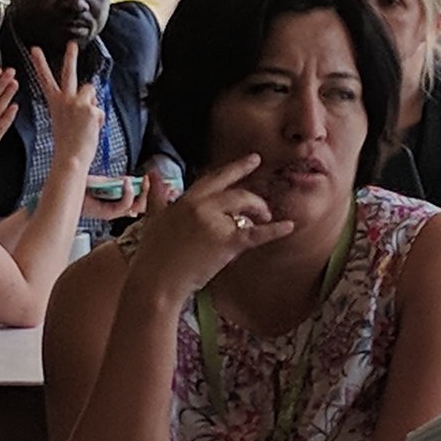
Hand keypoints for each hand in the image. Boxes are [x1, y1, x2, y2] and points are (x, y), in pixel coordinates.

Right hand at [30, 40, 102, 165]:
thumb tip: (90, 94)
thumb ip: (74, 104)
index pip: (45, 79)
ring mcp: (78, 103)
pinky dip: (98, 119)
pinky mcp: (90, 108)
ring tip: (85, 123)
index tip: (35, 49)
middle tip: (72, 44)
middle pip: (68, 73)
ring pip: (91, 92)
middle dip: (70, 56)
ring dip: (92, 103)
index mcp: (55, 103)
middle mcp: (65, 99)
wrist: (70, 157)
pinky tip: (91, 129)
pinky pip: (99, 109)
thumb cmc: (67, 142)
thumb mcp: (65, 120)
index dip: (39, 63)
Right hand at [125, 153, 296, 298]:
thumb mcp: (152, 219)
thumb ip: (156, 195)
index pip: (215, 179)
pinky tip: (288, 226)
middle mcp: (201, 206)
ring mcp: (215, 223)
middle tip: (266, 205)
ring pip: (246, 208)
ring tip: (265, 219)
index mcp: (186, 201)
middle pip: (237, 193)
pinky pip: (256, 234)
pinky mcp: (226, 243)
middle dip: (254, 197)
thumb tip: (151, 173)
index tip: (254, 159)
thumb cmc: (152, 256)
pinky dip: (275, 230)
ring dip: (259, 211)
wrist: (156, 282)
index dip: (236, 168)